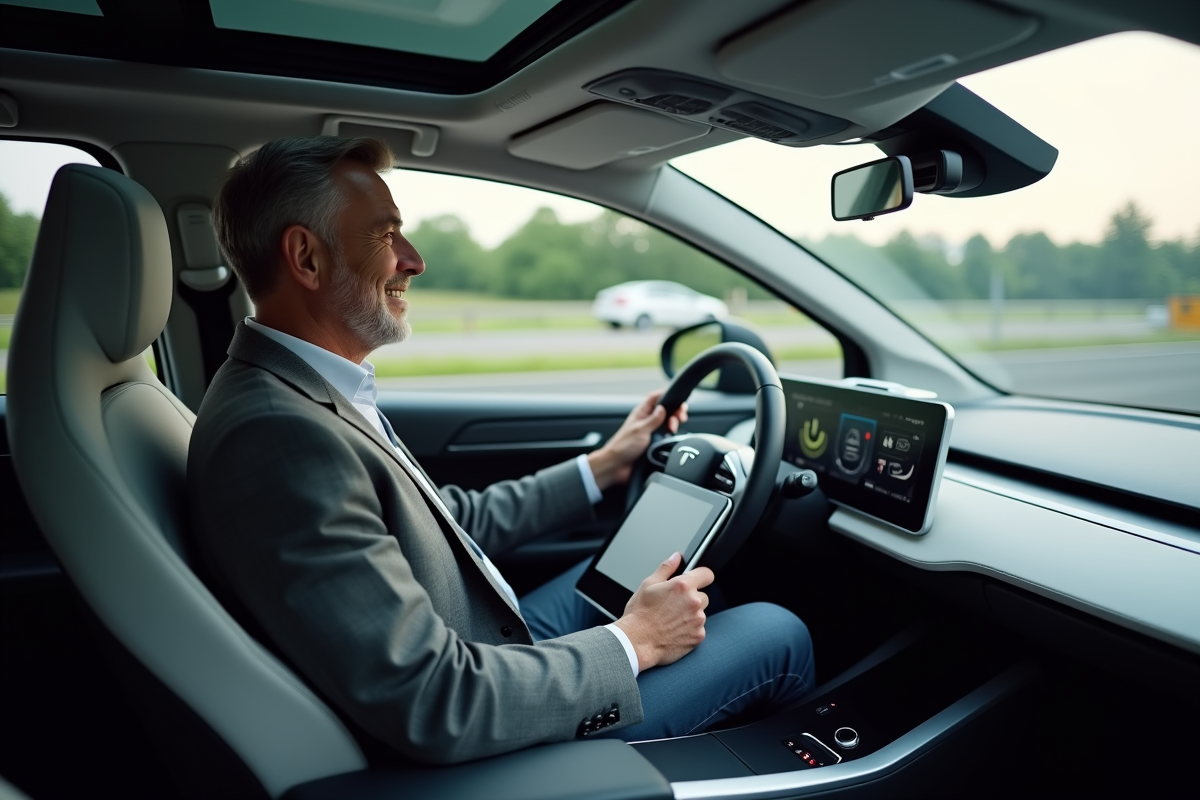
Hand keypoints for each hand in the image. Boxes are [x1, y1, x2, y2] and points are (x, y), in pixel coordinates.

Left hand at [587, 389, 687, 489]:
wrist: (617, 466)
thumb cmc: (622, 447)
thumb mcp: (640, 431)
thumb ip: (653, 420)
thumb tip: (663, 409)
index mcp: (641, 413)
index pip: (655, 397)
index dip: (667, 394)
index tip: (678, 398)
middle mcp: (647, 421)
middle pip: (665, 410)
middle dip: (675, 411)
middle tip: (680, 417)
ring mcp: (651, 432)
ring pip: (667, 423)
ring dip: (674, 423)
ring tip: (673, 428)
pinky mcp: (654, 443)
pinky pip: (666, 436)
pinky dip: (671, 435)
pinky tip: (672, 437)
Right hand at [614, 552, 713, 670]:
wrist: (636, 642)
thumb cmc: (639, 614)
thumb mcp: (648, 584)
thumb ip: (666, 568)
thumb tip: (676, 557)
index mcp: (683, 586)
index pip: (707, 574)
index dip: (701, 576)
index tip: (697, 580)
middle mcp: (694, 602)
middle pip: (703, 596)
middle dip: (692, 599)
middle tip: (674, 605)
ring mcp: (697, 620)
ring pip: (700, 614)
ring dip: (690, 615)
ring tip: (671, 620)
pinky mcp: (698, 636)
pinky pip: (698, 630)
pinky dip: (689, 630)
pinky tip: (674, 631)